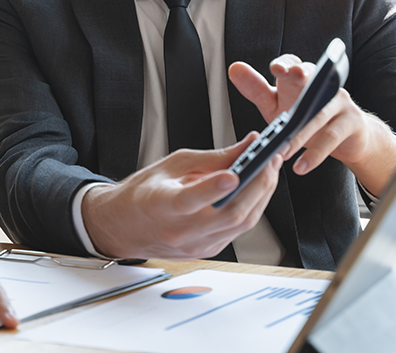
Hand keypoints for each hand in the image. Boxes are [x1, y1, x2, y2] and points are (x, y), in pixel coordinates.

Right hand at [82, 135, 283, 259]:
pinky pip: (238, 229)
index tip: (233, 174)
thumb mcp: (173, 164)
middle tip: (269, 160)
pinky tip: (256, 189)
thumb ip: (214, 157)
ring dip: (262, 195)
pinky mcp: (209, 250)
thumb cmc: (145, 193)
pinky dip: (252, 207)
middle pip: (230, 215)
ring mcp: (197, 245)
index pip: (191, 200)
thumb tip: (248, 145)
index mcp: (162, 206)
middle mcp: (180, 231)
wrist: (125, 226)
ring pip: (241, 224)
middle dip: (258, 186)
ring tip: (269, 170)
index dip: (213, 188)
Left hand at [229, 55, 395, 195]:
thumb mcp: (277, 106)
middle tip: (290, 75)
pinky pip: (332, 137)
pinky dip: (315, 154)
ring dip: (299, 134)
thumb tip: (234, 69)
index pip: (293, 62)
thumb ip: (256, 89)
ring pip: (317, 115)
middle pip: (312, 76)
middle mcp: (322, 84)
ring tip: (282, 151)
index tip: (276, 68)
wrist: (347, 140)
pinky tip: (301, 166)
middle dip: (301, 74)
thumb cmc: (306, 119)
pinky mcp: (351, 122)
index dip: (286, 63)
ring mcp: (339, 101)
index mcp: (300, 78)